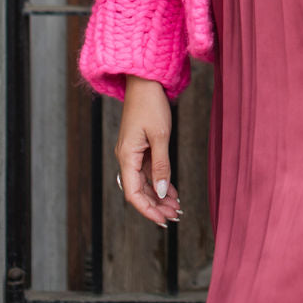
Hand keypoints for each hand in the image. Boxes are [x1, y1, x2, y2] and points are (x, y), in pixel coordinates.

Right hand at [116, 76, 181, 226]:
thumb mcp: (160, 136)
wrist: (144, 81)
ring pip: (144, 182)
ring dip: (159, 195)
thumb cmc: (151, 104)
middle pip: (139, 190)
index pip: (133, 193)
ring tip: (176, 207)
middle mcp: (126, 157)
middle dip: (156, 205)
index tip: (163, 221)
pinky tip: (171, 191)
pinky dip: (159, 181)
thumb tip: (160, 192)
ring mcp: (132, 153)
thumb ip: (161, 165)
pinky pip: (148, 170)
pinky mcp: (139, 147)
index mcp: (126, 156)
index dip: (148, 209)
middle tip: (175, 216)